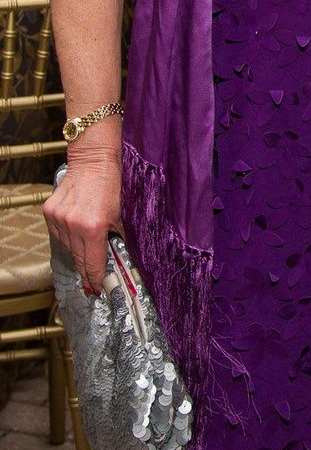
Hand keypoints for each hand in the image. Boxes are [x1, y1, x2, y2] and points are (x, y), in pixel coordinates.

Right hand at [43, 150, 122, 295]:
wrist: (93, 160)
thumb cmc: (112, 185)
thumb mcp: (121, 214)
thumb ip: (118, 237)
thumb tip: (118, 258)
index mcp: (94, 228)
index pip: (92, 263)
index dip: (96, 278)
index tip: (98, 289)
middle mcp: (73, 225)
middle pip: (78, 259)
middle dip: (86, 271)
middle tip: (92, 282)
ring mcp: (59, 219)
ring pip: (67, 248)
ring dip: (77, 253)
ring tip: (86, 255)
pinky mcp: (49, 212)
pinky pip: (57, 235)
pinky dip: (67, 238)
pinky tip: (76, 236)